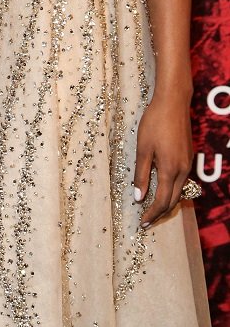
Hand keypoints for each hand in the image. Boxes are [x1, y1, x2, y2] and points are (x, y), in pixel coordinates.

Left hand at [134, 92, 192, 227]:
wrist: (173, 103)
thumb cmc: (154, 122)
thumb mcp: (143, 148)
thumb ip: (141, 174)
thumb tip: (139, 197)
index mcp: (170, 169)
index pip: (162, 201)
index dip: (152, 214)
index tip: (142, 223)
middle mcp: (182, 170)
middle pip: (173, 200)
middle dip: (160, 213)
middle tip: (147, 221)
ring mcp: (187, 163)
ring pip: (179, 191)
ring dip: (167, 203)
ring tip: (153, 209)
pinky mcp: (188, 157)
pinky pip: (181, 181)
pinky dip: (172, 191)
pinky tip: (162, 189)